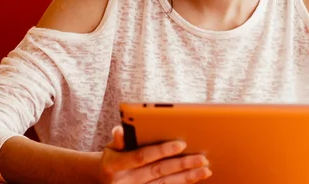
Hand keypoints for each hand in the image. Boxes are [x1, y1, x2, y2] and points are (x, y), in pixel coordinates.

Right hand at [97, 125, 211, 183]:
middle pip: (158, 171)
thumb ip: (118, 139)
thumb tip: (119, 129)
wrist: (103, 181)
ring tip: (205, 170)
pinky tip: (195, 178)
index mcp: (116, 165)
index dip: (162, 150)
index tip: (182, 144)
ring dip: (187, 177)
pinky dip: (181, 183)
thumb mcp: (110, 148)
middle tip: (202, 158)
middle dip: (182, 164)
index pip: (142, 156)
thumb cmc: (112, 158)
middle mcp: (126, 181)